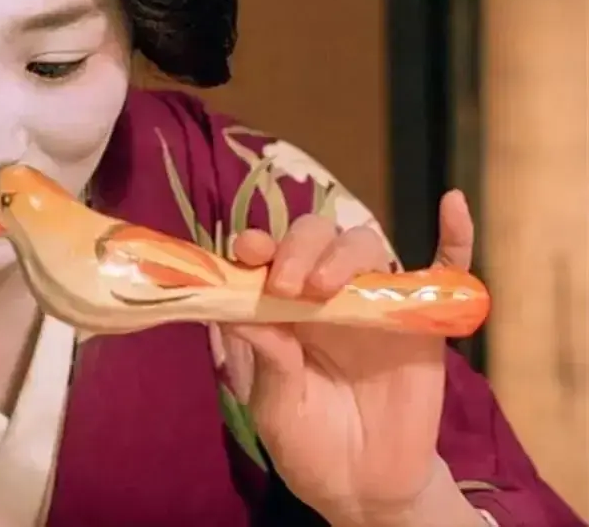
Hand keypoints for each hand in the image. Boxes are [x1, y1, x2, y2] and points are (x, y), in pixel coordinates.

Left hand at [220, 191, 481, 525]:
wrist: (362, 486)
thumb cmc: (308, 442)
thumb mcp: (277, 407)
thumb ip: (268, 360)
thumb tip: (235, 314)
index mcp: (282, 307)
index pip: (270, 256)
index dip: (258, 245)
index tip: (246, 251)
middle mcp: (326, 294)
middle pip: (318, 238)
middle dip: (299, 247)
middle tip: (287, 285)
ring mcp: (376, 303)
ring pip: (366, 247)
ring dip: (344, 253)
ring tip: (323, 286)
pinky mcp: (423, 322)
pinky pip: (445, 270)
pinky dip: (454, 236)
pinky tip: (453, 204)